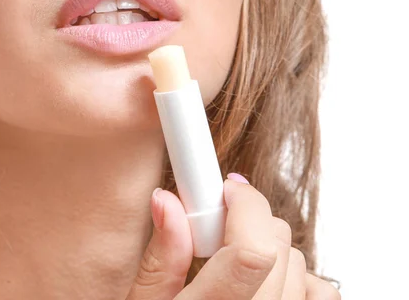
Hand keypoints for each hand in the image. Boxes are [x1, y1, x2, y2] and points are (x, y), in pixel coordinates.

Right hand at [126, 174, 340, 299]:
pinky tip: (262, 281)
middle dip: (246, 218)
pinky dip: (297, 276)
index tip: (223, 190)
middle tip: (210, 228)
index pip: (252, 251)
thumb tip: (167, 202)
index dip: (243, 204)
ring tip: (231, 260)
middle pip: (277, 246)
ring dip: (269, 246)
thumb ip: (160, 257)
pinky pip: (319, 293)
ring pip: (300, 264)